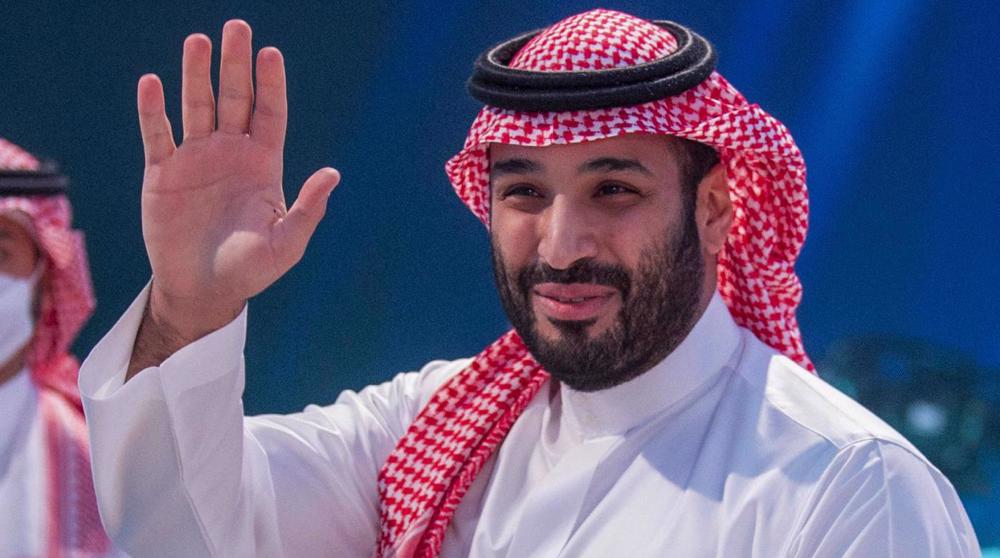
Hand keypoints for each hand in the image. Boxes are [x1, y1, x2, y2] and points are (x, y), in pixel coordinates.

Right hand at [136, 20, 339, 339]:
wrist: (203, 290)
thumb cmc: (251, 269)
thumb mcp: (286, 244)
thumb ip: (307, 209)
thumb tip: (333, 174)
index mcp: (263, 165)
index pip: (269, 113)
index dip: (270, 84)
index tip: (270, 53)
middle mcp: (230, 153)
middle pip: (234, 99)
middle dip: (235, 65)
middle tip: (236, 28)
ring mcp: (196, 159)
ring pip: (196, 107)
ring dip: (195, 75)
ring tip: (197, 42)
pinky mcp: (163, 173)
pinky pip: (157, 134)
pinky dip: (153, 110)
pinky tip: (152, 83)